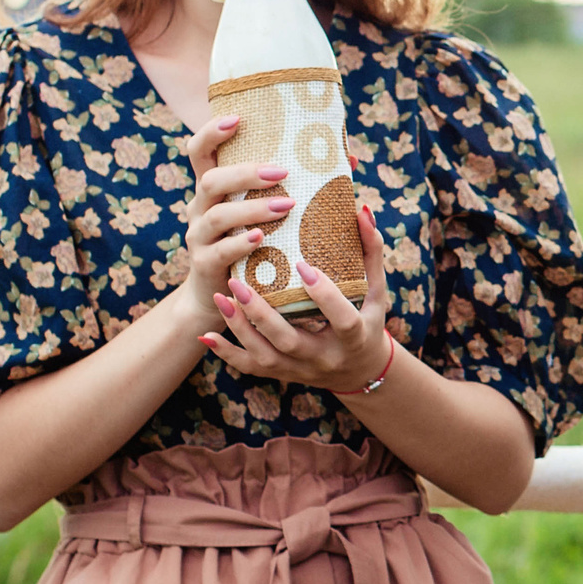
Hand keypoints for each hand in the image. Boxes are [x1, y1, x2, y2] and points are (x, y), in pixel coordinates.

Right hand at [170, 113, 294, 321]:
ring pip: (218, 214)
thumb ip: (300, 187)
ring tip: (286, 205)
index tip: (238, 118)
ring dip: (252, 208)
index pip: (199, 152)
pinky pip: (219, 251)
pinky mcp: (204, 265)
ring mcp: (198, 236)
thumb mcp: (268, 213)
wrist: (222, 294)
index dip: (211, 132)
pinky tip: (260, 239)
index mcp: (213, 189)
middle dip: (246, 173)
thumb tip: (350, 160)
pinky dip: (240, 243)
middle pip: (210, 180)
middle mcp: (199, 207)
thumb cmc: (255, 244)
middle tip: (281, 172)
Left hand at [201, 201, 396, 394]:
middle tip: (239, 283)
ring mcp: (300, 368)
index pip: (343, 320)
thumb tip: (361, 210)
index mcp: (355, 338)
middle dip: (262, 315)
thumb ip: (370, 252)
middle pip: (290, 341)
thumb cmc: (367, 319)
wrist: (358, 369)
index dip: (325, 296)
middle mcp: (325, 358)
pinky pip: (250, 367)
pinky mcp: (282, 373)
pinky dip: (227, 353)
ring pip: (265, 356)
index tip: (303, 265)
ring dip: (240, 328)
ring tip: (222, 296)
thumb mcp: (376, 291)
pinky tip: (206, 335)